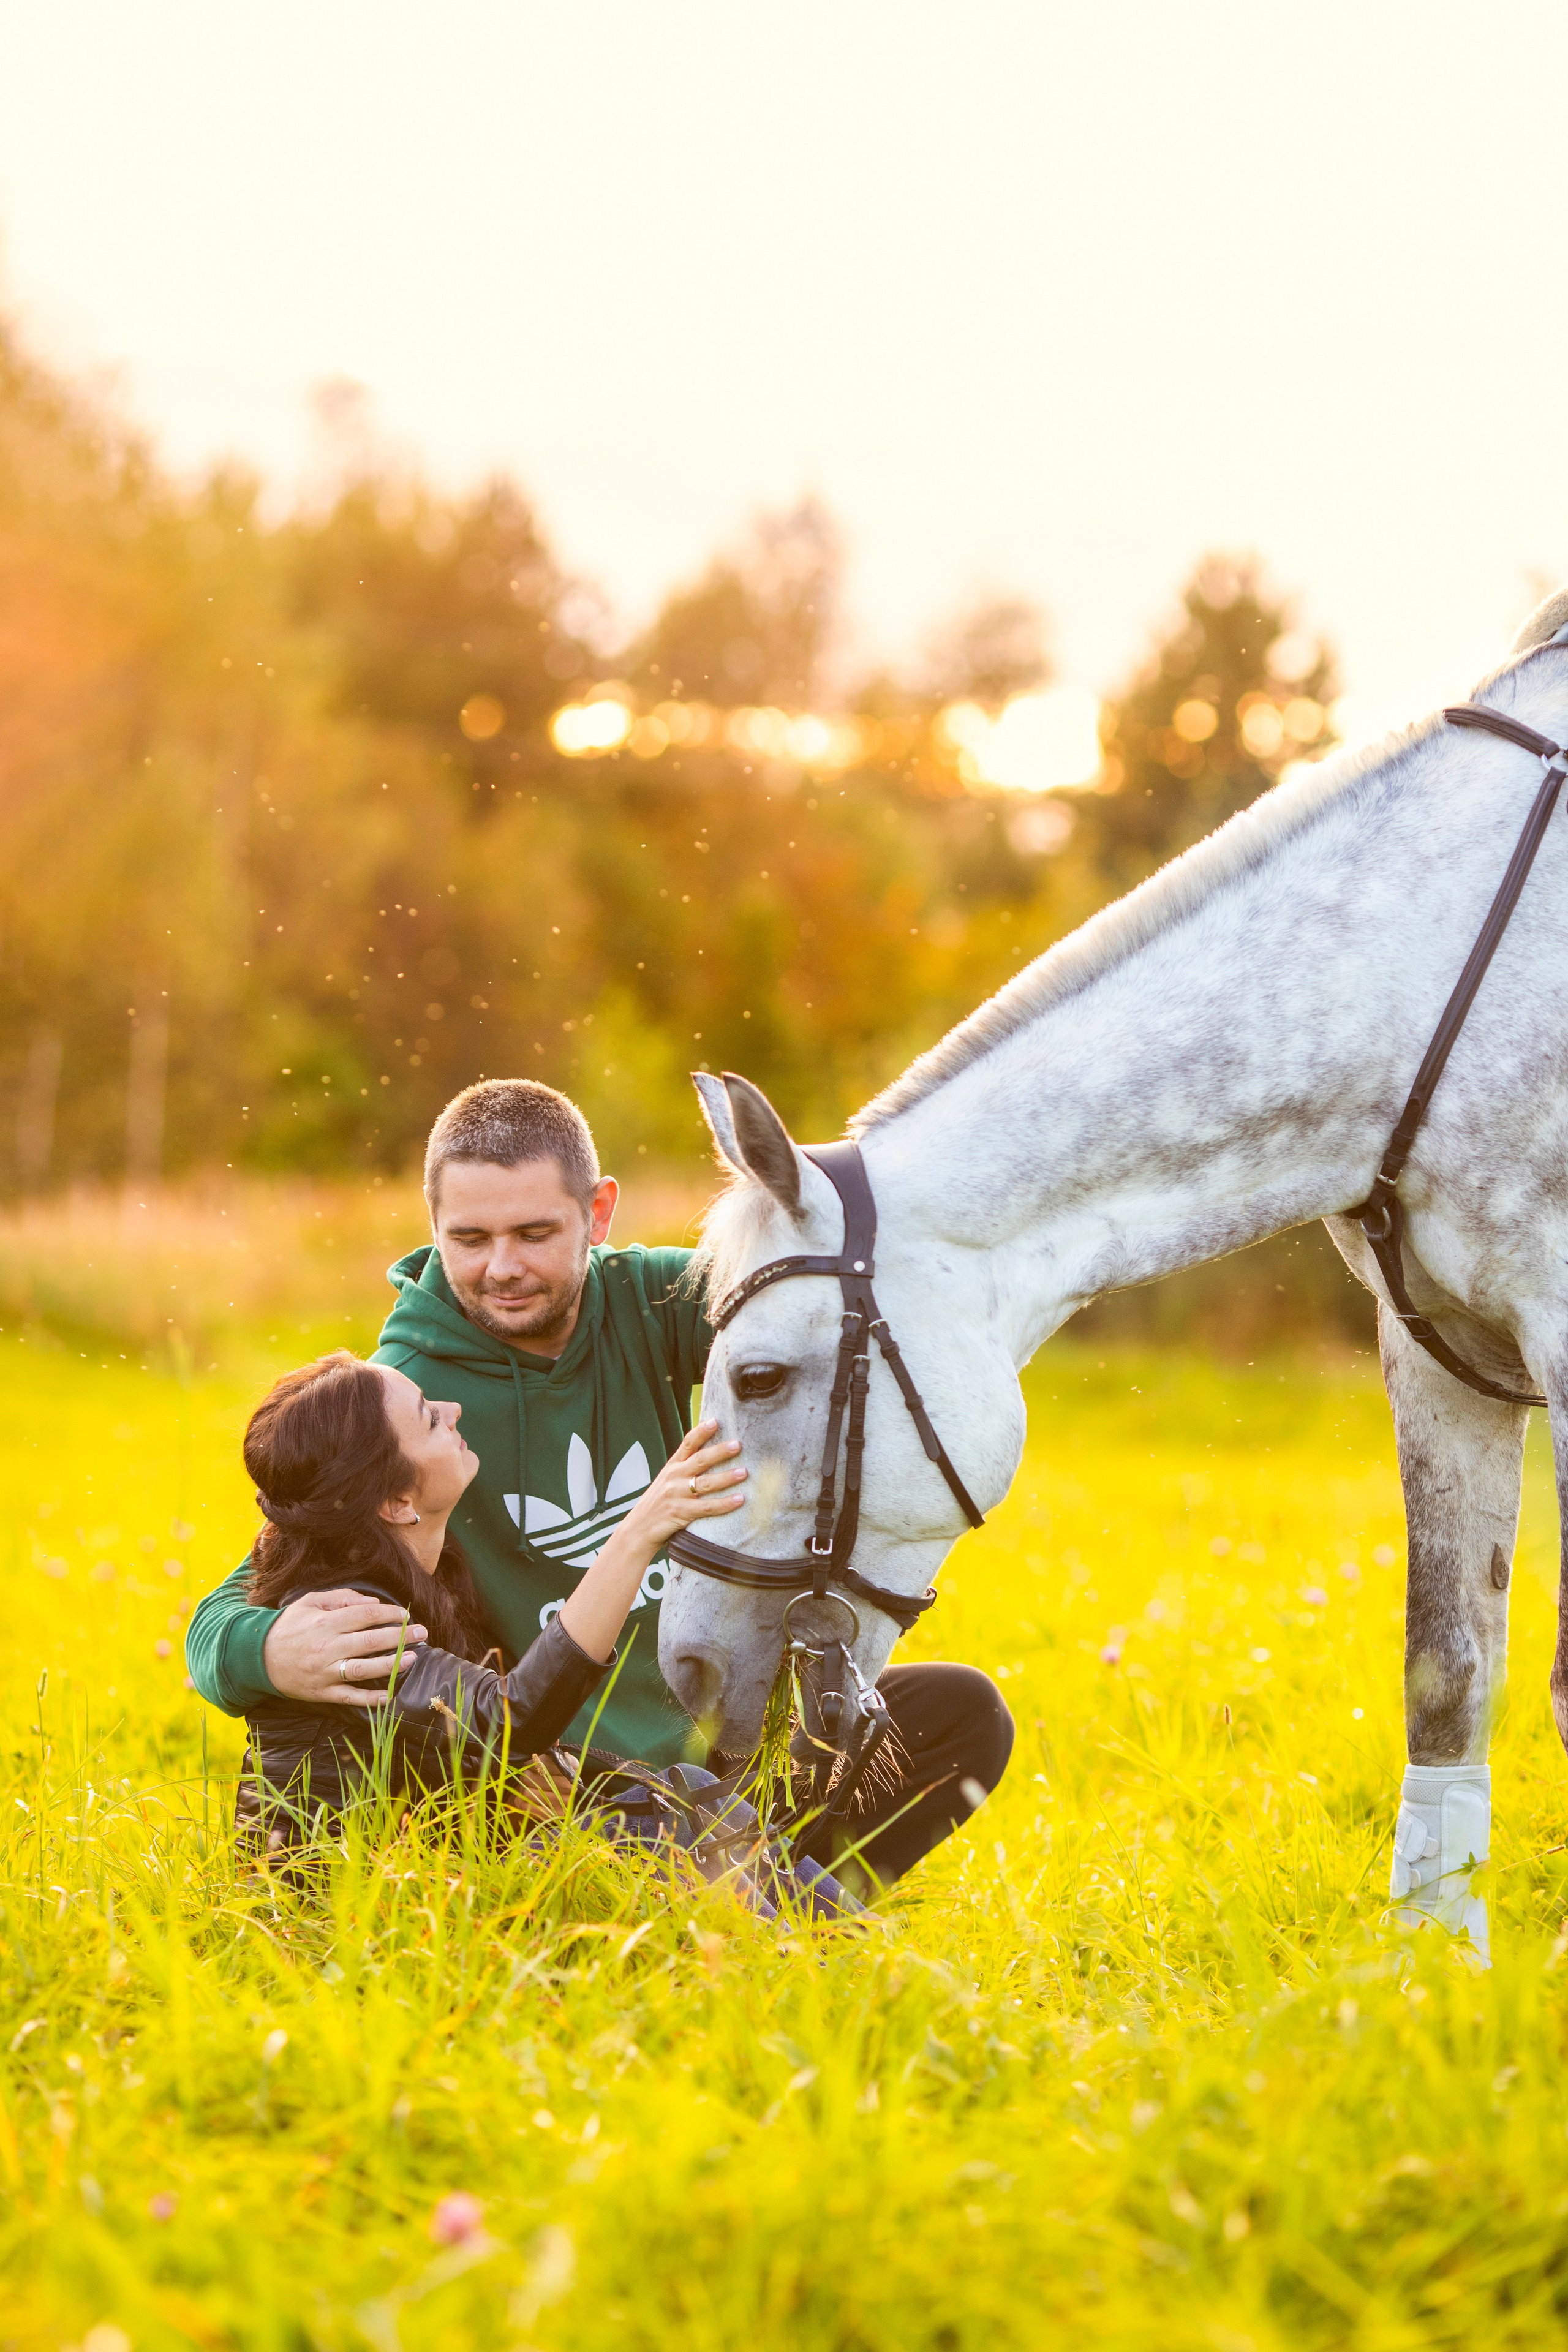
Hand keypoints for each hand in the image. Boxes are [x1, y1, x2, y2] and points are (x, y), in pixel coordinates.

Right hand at [261, 1589, 427, 1708]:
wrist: (257, 1657)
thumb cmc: (289, 1625)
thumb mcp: (310, 1602)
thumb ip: (342, 1598)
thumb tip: (374, 1603)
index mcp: (325, 1623)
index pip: (366, 1615)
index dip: (391, 1614)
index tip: (407, 1614)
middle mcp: (327, 1647)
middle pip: (371, 1641)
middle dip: (401, 1637)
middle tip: (422, 1633)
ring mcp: (325, 1672)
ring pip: (364, 1669)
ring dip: (392, 1665)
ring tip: (413, 1659)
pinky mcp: (321, 1692)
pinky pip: (349, 1697)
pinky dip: (370, 1699)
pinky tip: (389, 1696)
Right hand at [620, 1420, 746, 1552]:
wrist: (638, 1528)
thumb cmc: (657, 1504)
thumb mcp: (667, 1481)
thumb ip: (684, 1468)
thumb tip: (710, 1455)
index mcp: (672, 1467)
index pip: (687, 1444)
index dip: (701, 1431)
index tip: (715, 1421)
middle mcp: (674, 1477)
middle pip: (700, 1460)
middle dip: (720, 1451)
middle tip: (738, 1444)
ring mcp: (677, 1495)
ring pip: (705, 1483)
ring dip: (726, 1477)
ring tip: (744, 1472)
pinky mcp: (681, 1512)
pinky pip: (707, 1507)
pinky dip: (724, 1504)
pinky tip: (739, 1500)